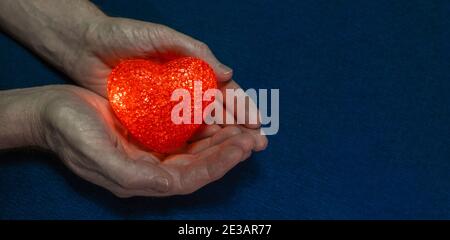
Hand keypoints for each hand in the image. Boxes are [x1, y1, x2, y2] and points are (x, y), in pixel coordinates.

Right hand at [38, 85, 256, 196]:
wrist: (50, 112)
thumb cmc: (70, 133)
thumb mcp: (98, 156)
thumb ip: (133, 175)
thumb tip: (171, 185)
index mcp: (141, 179)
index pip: (191, 178)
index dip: (218, 165)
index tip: (242, 147)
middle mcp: (151, 169)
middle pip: (199, 166)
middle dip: (227, 153)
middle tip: (252, 138)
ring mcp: (151, 152)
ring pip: (195, 151)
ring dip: (220, 141)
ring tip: (244, 130)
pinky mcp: (149, 134)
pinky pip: (184, 135)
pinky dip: (203, 128)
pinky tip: (217, 118)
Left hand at [70, 16, 266, 143]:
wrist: (85, 46)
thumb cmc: (124, 35)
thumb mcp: (162, 37)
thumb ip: (195, 51)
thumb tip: (229, 73)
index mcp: (191, 69)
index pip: (223, 90)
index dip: (241, 105)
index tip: (256, 122)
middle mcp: (183, 90)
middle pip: (217, 111)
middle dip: (238, 126)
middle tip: (254, 143)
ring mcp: (166, 106)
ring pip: (199, 125)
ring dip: (220, 138)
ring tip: (236, 152)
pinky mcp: (149, 118)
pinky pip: (174, 132)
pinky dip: (191, 142)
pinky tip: (204, 153)